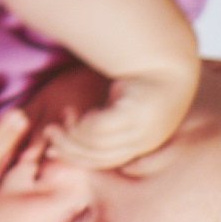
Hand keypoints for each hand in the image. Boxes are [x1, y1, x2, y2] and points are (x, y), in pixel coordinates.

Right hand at [45, 66, 197, 167]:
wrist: (170, 60)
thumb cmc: (144, 80)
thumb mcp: (126, 105)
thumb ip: (108, 122)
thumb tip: (74, 131)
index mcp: (144, 143)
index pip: (106, 161)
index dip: (76, 158)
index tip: (51, 150)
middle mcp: (146, 141)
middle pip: (99, 156)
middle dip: (69, 148)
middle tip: (50, 133)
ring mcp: (144, 131)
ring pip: (97, 144)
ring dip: (72, 135)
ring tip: (61, 119)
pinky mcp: (137, 117)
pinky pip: (100, 128)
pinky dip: (83, 124)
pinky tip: (75, 112)